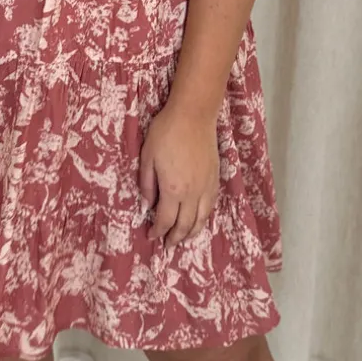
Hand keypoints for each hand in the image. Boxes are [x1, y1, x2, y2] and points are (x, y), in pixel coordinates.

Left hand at [139, 101, 220, 248]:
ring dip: (192, 233)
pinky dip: (204, 218)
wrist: (194, 115)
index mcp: (173, 189)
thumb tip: (146, 206)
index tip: (151, 236)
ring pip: (201, 219)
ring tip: (184, 239)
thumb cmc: (166, 133)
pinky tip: (199, 219)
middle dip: (175, 238)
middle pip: (185, 225)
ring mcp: (207, 187)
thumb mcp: (147, 157)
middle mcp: (192, 193)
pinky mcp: (215, 179)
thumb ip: (147, 184)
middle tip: (168, 245)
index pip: (165, 220)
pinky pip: (211, 206)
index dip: (158, 231)